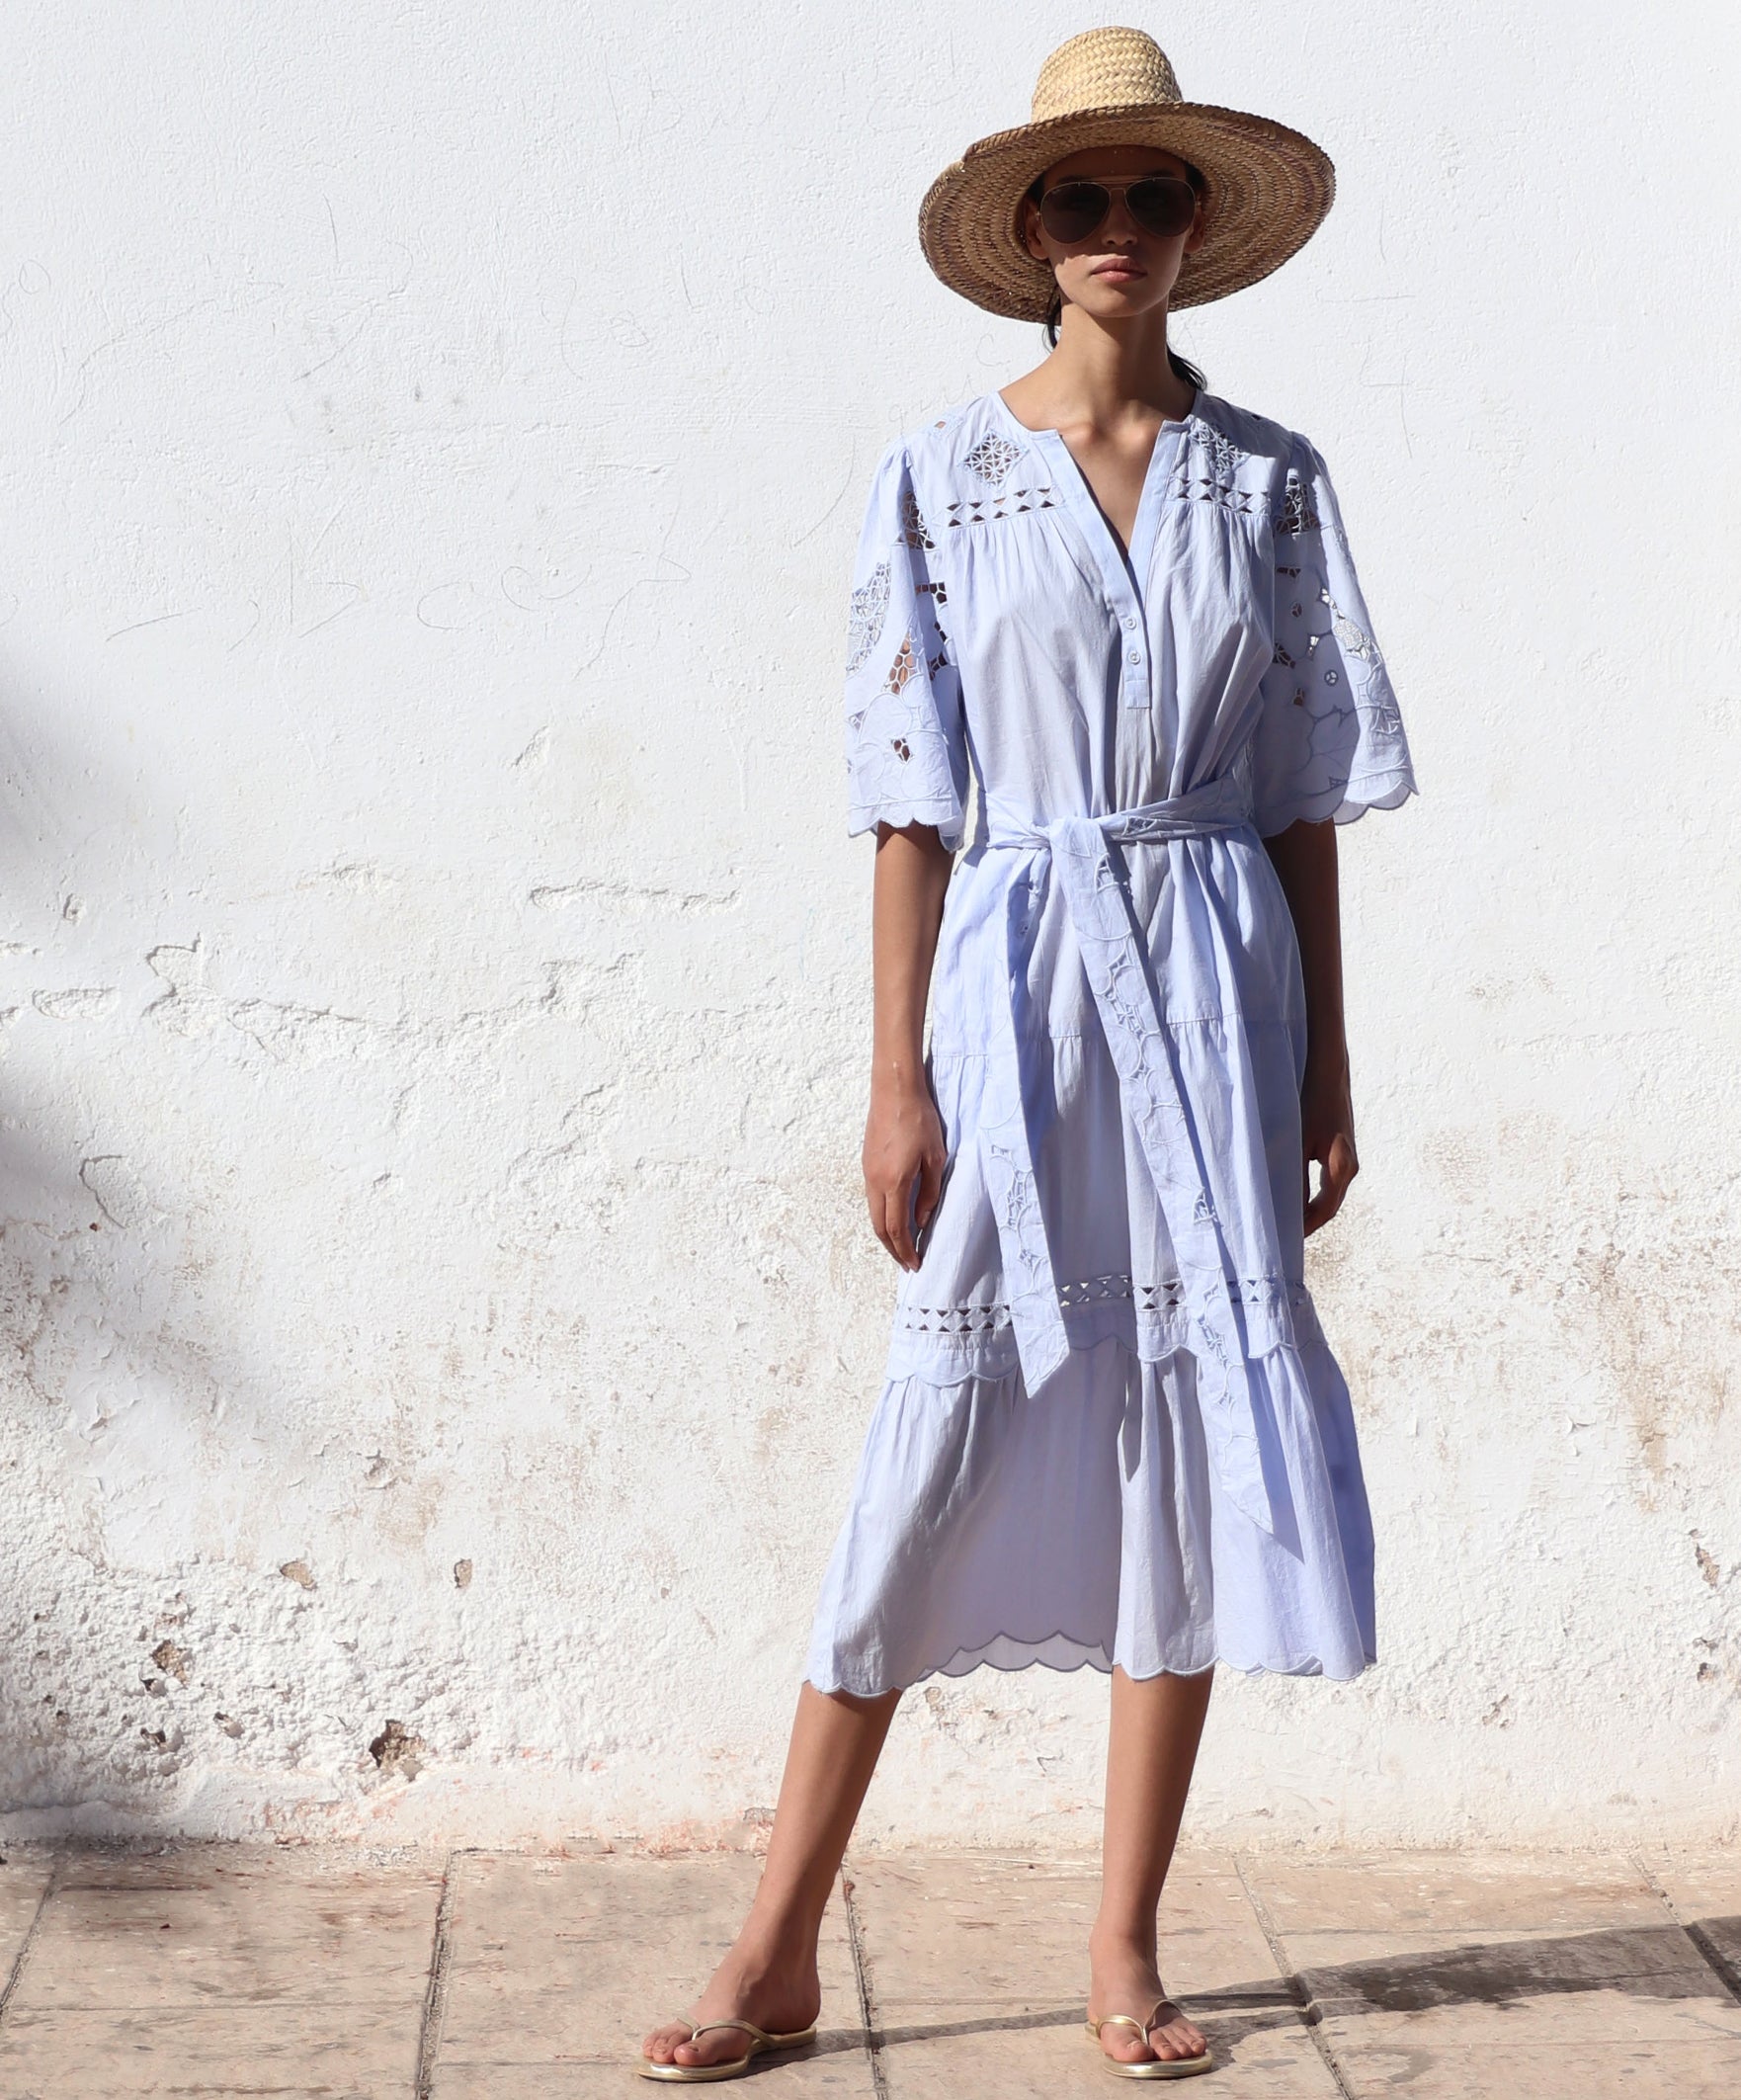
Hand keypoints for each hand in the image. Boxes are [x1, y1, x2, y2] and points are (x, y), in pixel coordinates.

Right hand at [862, 1076, 946, 1270]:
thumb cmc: (920, 1120)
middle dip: (893, 1249)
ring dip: (887, 1233)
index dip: (905, 1250)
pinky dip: (883, 1215)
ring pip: (873, 1213)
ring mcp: (867, 1172)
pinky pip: (873, 1198)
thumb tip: (922, 1220)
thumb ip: (929, 1192)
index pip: (896, 1228)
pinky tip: (896, 1216)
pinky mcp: (866, 1163)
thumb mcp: (935, 1158)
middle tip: (908, 1262)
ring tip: (903, 1244)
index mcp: (894, 1182)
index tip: (916, 1264)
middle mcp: (875, 1181)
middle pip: (879, 1227)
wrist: (894, 1090)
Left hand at [1301, 1049, 1357, 1236]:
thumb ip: (1294, 1175)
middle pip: (1329, 1206)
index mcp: (1341, 1168)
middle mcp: (1350, 1167)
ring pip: (1329, 1194)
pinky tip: (1295, 1195)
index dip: (1305, 1228)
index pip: (1324, 1211)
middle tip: (1283, 1238)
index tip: (1286, 1241)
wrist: (1330, 1072)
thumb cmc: (1311, 1103)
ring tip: (1287, 1221)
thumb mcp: (1298, 1141)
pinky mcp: (1343, 1150)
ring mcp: (1349, 1159)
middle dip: (1308, 1223)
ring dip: (1311, 1209)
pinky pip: (1329, 1182)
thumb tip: (1285, 1207)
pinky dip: (1314, 1194)